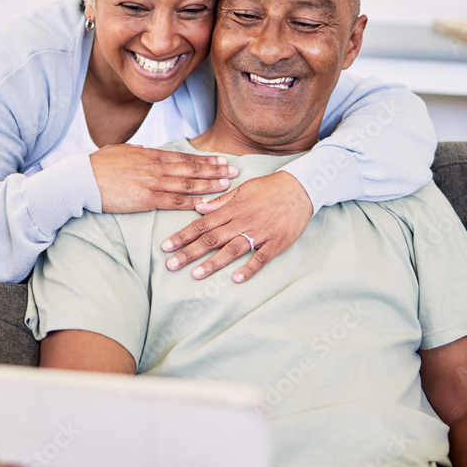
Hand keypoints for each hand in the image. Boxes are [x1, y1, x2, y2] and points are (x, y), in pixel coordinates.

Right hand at [90, 144, 237, 213]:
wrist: (83, 178)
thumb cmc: (98, 165)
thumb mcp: (120, 150)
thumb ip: (136, 150)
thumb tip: (143, 148)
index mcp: (151, 154)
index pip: (185, 157)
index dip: (205, 160)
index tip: (221, 160)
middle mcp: (156, 167)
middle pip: (192, 169)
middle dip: (216, 171)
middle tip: (235, 172)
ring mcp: (153, 183)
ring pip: (189, 184)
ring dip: (210, 185)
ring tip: (227, 186)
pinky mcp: (147, 199)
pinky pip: (175, 201)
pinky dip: (192, 203)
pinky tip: (206, 204)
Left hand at [161, 171, 313, 282]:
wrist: (300, 188)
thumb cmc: (269, 188)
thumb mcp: (242, 190)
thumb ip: (220, 202)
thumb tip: (199, 208)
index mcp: (232, 210)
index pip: (201, 224)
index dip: (182, 236)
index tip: (166, 246)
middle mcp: (242, 222)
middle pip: (211, 239)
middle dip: (189, 252)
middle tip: (171, 265)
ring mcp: (259, 233)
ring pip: (232, 249)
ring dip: (213, 263)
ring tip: (196, 274)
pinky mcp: (276, 242)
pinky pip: (261, 257)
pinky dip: (250, 268)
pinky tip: (237, 278)